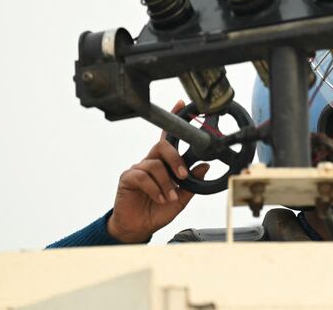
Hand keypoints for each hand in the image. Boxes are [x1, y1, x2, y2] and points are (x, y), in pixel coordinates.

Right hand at [106, 100, 208, 242]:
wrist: (139, 228)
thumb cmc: (158, 210)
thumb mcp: (181, 199)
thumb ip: (192, 183)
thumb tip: (204, 167)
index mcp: (163, 164)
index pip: (167, 138)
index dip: (173, 120)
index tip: (181, 104)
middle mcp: (150, 162)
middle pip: (162, 146)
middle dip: (175, 159)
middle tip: (183, 176)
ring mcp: (137, 169)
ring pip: (155, 164)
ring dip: (166, 183)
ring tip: (169, 197)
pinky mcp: (127, 178)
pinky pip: (142, 176)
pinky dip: (155, 188)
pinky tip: (160, 198)